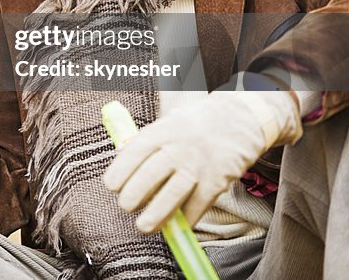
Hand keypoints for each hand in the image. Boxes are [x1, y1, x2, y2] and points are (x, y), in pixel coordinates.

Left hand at [103, 91, 301, 232]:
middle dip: (133, 196)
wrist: (238, 121)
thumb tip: (120, 155)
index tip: (111, 186)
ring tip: (143, 227)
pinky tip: (178, 224)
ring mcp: (198, 166)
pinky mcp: (217, 181)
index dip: (120, 171)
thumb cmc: (194, 124)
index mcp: (162, 132)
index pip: (134, 153)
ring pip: (173, 195)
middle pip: (149, 176)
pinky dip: (187, 218)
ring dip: (156, 214)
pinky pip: (198, 205)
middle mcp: (178, 149)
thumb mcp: (167, 123)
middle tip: (126, 207)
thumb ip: (146, 140)